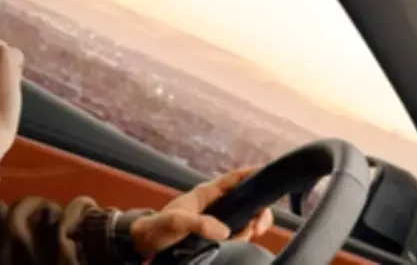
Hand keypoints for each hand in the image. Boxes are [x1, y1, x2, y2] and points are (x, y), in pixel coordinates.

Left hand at [130, 168, 273, 258]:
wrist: (147, 242)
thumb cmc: (157, 227)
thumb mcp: (176, 222)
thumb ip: (198, 223)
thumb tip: (224, 230)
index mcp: (207, 193)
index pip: (234, 178)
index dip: (252, 174)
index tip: (269, 175)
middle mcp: (216, 203)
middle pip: (248, 200)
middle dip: (259, 211)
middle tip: (257, 226)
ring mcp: (217, 217)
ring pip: (246, 217)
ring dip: (252, 226)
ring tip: (246, 234)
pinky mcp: (216, 231)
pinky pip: (238, 231)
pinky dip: (244, 236)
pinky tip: (238, 240)